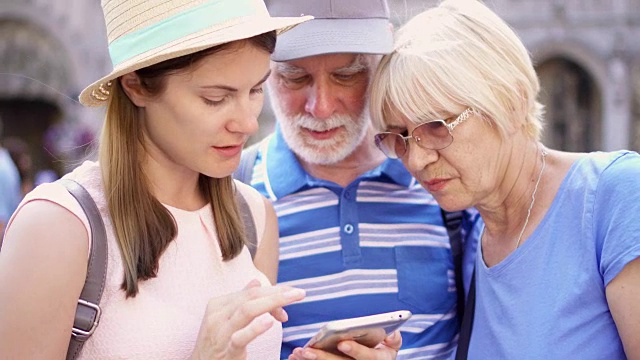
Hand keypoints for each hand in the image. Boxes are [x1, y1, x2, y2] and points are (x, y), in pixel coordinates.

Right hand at [191, 279, 305, 359]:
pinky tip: (270, 322)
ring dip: (273, 302)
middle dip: (277, 292)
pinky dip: (255, 328)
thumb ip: (241, 301)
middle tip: (299, 293)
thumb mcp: (226, 320)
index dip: (273, 292)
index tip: (290, 298)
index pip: (250, 292)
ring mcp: (220, 333)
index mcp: (218, 304)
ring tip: (293, 298)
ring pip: (247, 310)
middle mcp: (217, 315)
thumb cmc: (215, 343)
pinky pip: (240, 337)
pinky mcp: (226, 351)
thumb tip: (256, 281)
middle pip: (251, 296)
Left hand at [288, 331, 401, 359]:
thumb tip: (391, 333)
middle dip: (324, 358)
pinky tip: (295, 356)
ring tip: (298, 353)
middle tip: (308, 350)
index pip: (368, 358)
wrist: (376, 359)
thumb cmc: (382, 349)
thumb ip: (393, 339)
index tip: (343, 342)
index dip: (356, 350)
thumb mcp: (392, 345)